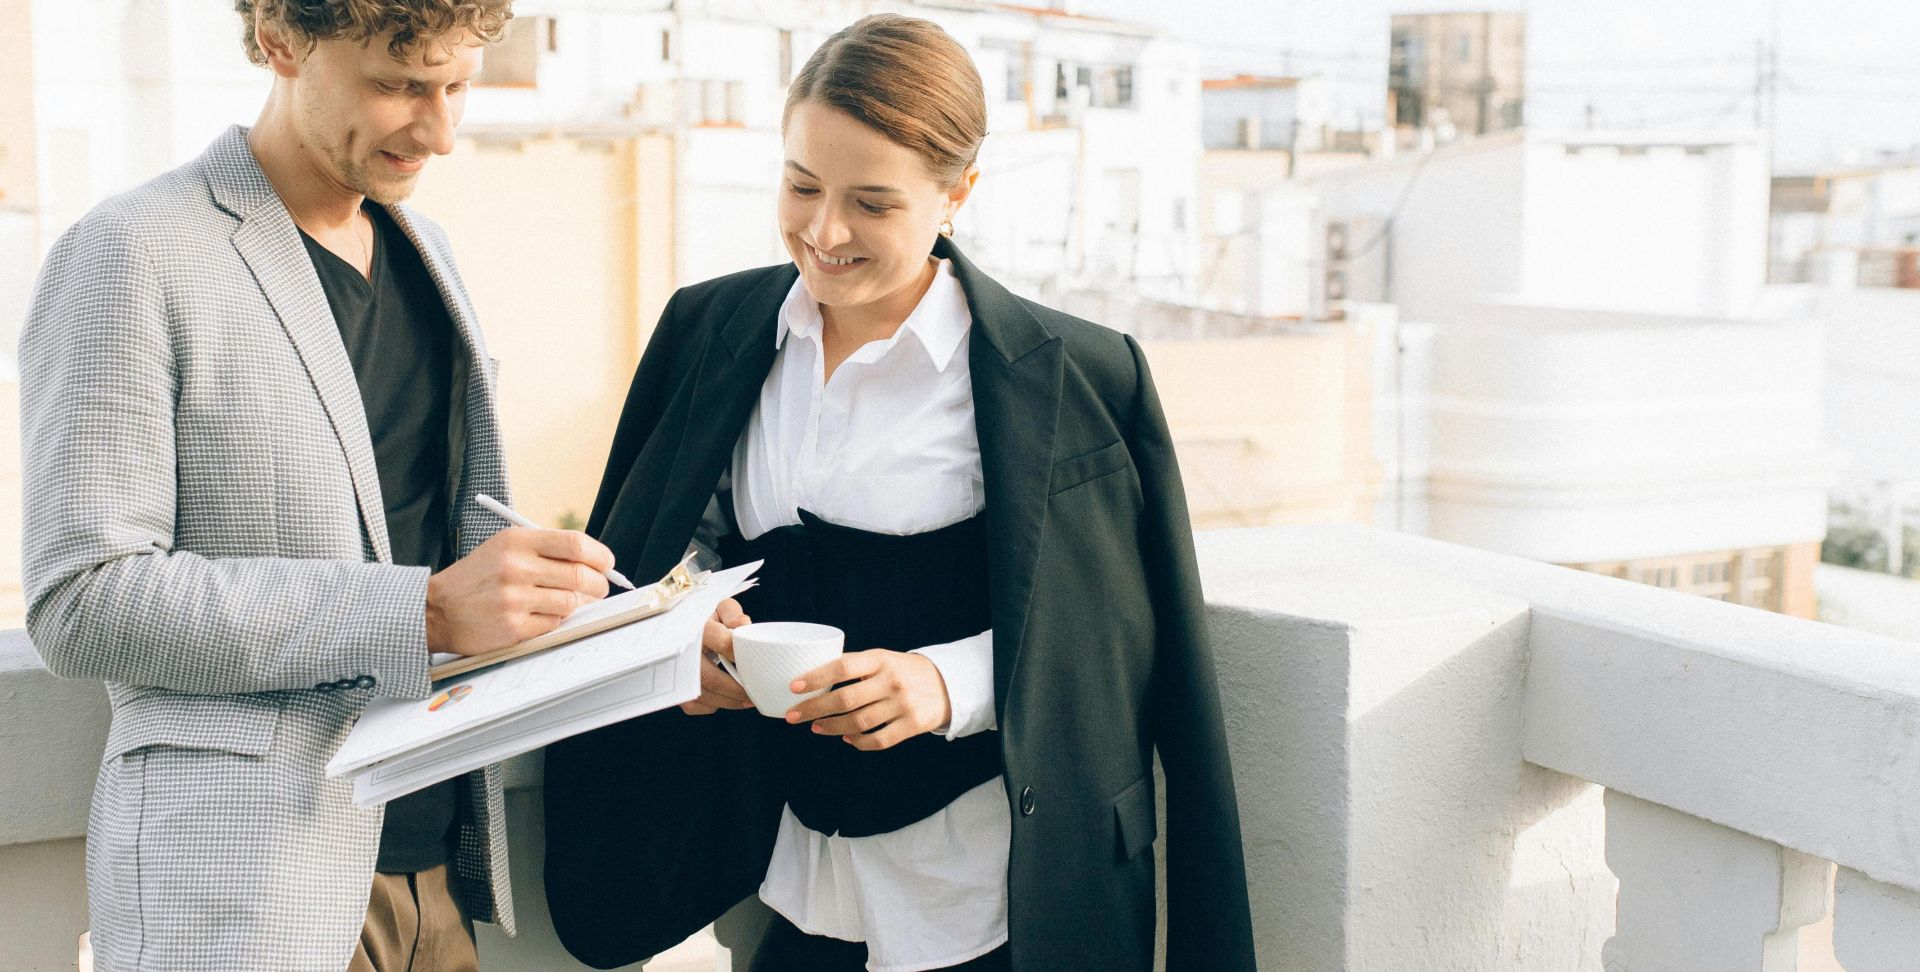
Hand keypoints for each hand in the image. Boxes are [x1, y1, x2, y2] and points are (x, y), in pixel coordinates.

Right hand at [425, 527, 612, 656]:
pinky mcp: (514, 627)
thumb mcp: (505, 548)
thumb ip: (546, 550)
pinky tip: (541, 615)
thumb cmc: (478, 577)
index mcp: (516, 541)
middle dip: (599, 584)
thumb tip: (595, 561)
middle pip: (581, 575)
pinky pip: (554, 624)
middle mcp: (516, 567)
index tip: (607, 563)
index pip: (575, 543)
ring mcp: (515, 599)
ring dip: (577, 604)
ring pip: (571, 602)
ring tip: (566, 601)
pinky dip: (554, 621)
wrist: (437, 609)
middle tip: (599, 588)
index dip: (599, 555)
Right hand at [681, 598, 752, 715]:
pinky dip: (711, 706)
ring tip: (746, 701)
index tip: (753, 660)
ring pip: (702, 694)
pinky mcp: (673, 685)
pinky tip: (724, 699)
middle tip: (755, 694)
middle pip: (710, 677)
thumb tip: (744, 626)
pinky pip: (692, 705)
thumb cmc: (706, 617)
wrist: (678, 624)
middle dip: (736, 689)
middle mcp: (683, 650)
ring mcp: (675, 670)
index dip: (740, 654)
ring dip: (728, 701)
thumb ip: (733, 614)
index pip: (722, 642)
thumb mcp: (719, 607)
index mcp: (697, 627)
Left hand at [784, 649, 951, 750]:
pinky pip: (878, 739)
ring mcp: (903, 704)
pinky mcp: (913, 725)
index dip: (817, 677)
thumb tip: (812, 677)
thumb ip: (854, 666)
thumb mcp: (882, 658)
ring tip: (816, 727)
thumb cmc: (902, 671)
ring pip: (858, 722)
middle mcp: (892, 681)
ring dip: (832, 727)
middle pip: (846, 698)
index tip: (794, 686)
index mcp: (880, 660)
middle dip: (814, 708)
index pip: (843, 667)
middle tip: (793, 715)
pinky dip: (858, 742)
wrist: (947, 684)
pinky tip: (846, 738)